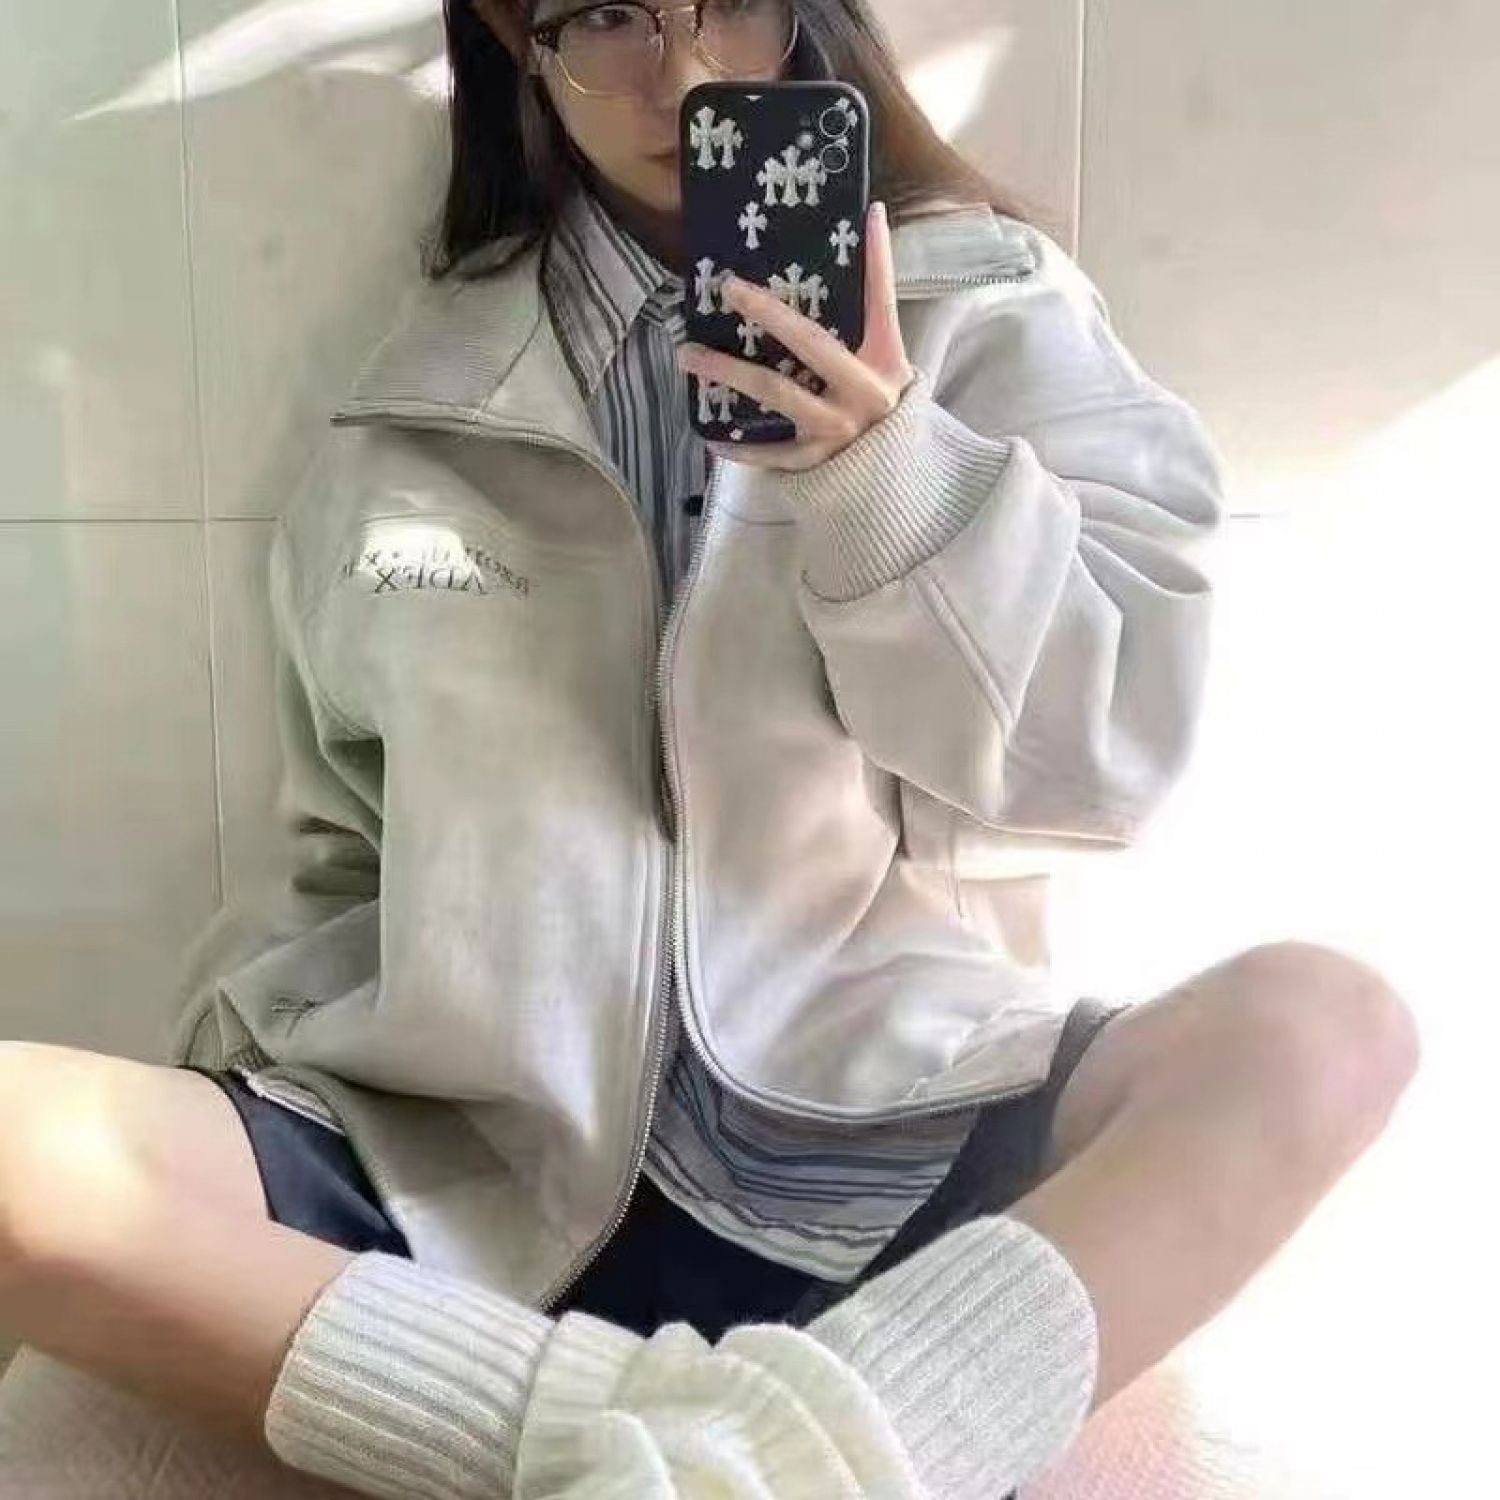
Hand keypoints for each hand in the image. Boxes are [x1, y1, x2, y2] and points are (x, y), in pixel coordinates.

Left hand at [675, 201, 916, 473]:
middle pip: (810, 344)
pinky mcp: (816, 462)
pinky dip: (739, 446)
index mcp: (884, 362)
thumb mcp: (888, 366)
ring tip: (689, 354)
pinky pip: (769, 453)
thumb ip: (872, 317)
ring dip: (728, 371)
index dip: (878, 260)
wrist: (895, 482)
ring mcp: (836, 429)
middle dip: (767, 313)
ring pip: (775, 393)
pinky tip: (710, 435)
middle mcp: (862, 392)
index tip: (867, 216)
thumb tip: (866, 236)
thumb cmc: (882, 410)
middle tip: (728, 287)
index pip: (882, 302)